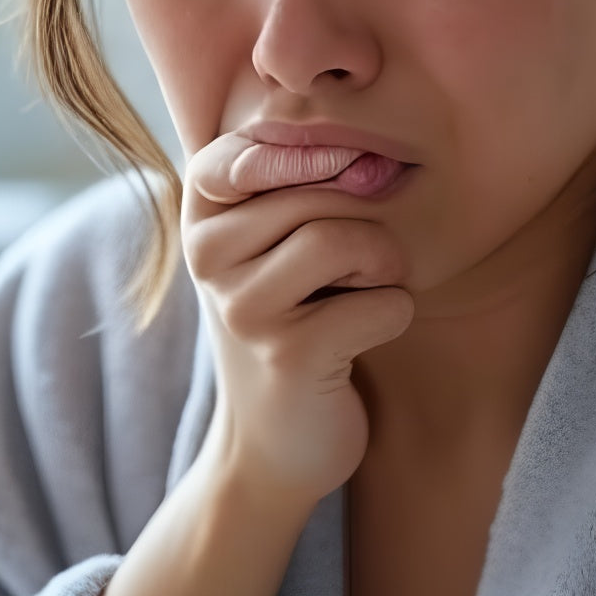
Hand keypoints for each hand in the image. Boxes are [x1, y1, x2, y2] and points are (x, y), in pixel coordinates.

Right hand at [179, 132, 415, 507]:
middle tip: (359, 266)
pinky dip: (395, 313)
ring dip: (385, 265)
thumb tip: (374, 155)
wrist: (273, 447)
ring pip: (344, 240)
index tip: (348, 166)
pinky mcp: (289, 355)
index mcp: (201, 218)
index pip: (244, 148)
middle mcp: (206, 257)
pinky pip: (381, 302)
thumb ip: (298, 188)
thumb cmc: (291, 327)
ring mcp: (242, 308)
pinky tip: (366, 338)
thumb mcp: (273, 249)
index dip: (307, 151)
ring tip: (366, 292)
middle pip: (317, 191)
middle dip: (367, 219)